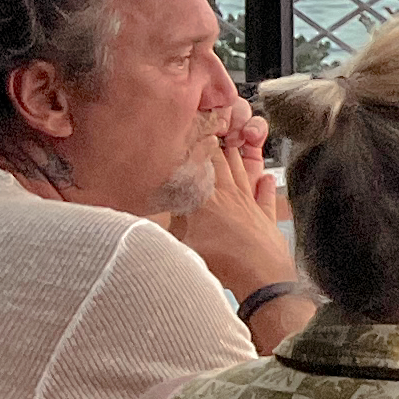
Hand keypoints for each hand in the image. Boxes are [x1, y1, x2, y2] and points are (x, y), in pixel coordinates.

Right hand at [175, 103, 297, 294]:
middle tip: (218, 122)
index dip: (198, 141)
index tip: (196, 123)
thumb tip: (132, 224)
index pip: (200, 161)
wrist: (261, 276)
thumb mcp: (180, 243)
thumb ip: (160, 227)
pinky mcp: (266, 218)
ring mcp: (250, 204)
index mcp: (206, 196)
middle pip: (223, 161)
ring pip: (243, 172)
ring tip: (237, 140)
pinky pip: (265, 196)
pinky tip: (266, 177)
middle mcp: (229, 194)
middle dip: (219, 139)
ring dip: (239, 156)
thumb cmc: (221, 261)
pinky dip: (264, 185)